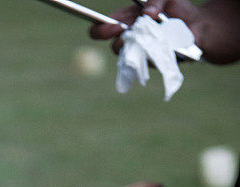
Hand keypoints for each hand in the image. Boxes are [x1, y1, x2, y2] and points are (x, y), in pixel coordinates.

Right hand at [89, 0, 239, 63]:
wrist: (198, 27)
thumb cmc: (179, 10)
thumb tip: (147, 13)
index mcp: (128, 19)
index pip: (104, 25)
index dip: (100, 28)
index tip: (109, 27)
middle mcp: (130, 38)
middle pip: (113, 45)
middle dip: (117, 40)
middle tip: (125, 33)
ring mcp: (140, 53)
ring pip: (129, 57)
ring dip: (137, 48)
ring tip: (150, 38)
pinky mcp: (151, 64)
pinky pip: (146, 64)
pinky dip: (153, 55)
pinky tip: (162, 47)